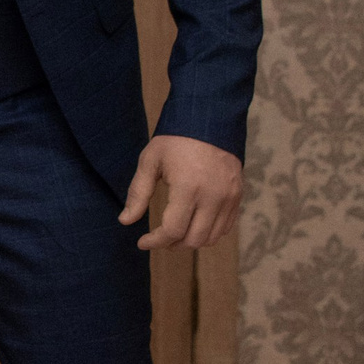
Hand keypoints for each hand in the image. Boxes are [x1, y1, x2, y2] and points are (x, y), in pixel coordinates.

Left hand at [120, 134, 242, 251]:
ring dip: (191, 241)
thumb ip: (138, 193)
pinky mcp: (238, 195)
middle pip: (193, 239)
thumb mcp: (150, 161)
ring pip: (211, 237)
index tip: (142, 242)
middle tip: (158, 238)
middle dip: (172, 244)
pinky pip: (226, 227)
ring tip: (175, 233)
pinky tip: (194, 224)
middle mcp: (213, 196)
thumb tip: (125, 221)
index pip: (173, 230)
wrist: (210, 119)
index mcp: (188, 187)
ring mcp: (229, 196)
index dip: (155, 242)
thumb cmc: (175, 140)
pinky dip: (209, 232)